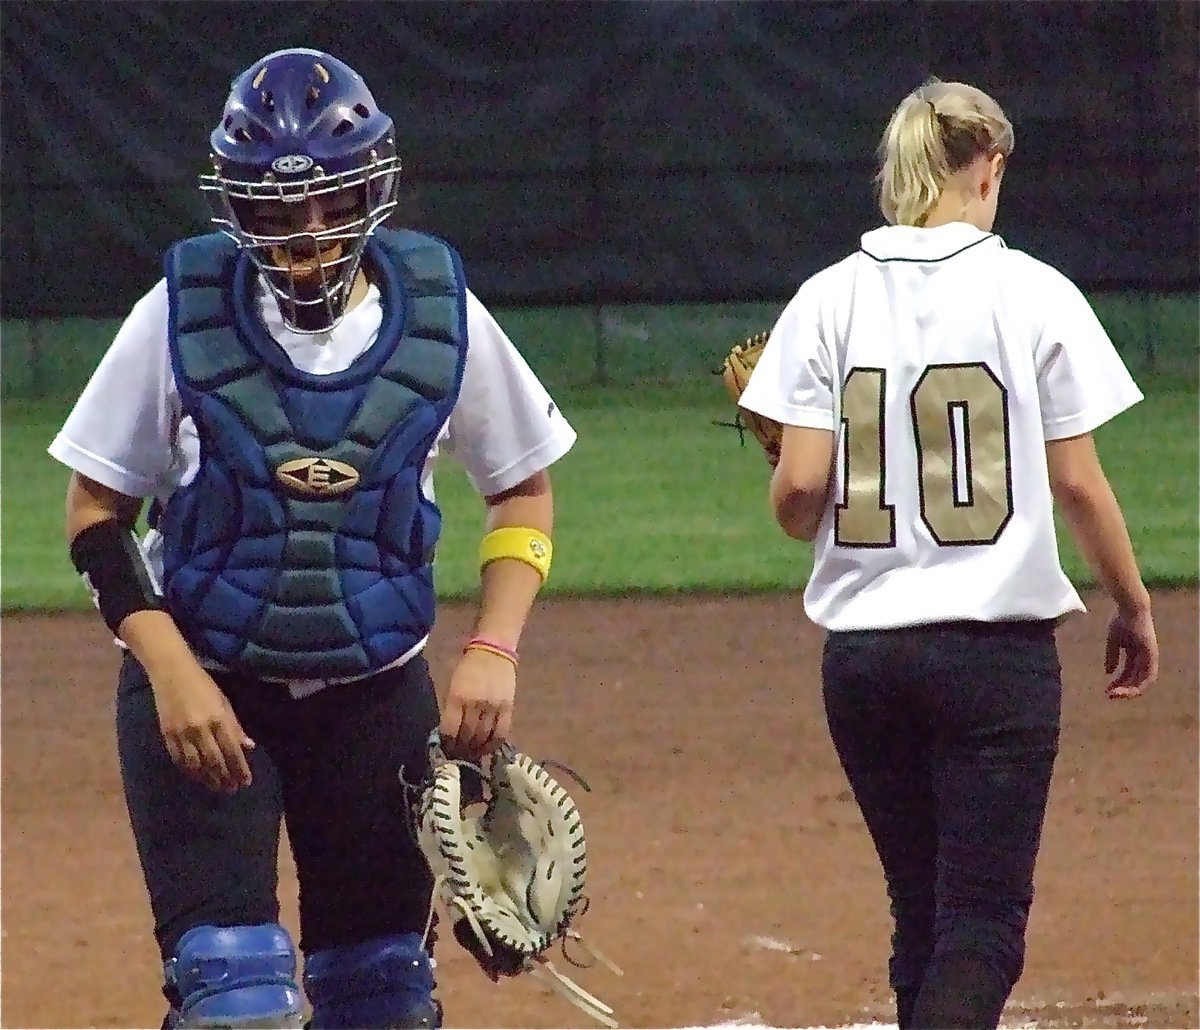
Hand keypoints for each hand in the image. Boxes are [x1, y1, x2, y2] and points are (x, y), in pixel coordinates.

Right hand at [150, 664, 255, 791]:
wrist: (171, 673)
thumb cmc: (203, 685)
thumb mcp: (224, 703)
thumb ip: (235, 726)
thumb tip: (249, 747)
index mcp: (218, 719)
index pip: (232, 750)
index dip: (239, 768)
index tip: (246, 782)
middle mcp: (200, 729)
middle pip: (215, 761)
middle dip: (225, 777)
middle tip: (233, 789)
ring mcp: (181, 733)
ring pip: (196, 765)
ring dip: (208, 779)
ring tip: (218, 787)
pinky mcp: (166, 735)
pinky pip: (179, 760)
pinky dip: (190, 771)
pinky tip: (198, 777)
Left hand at [440, 648, 515, 758]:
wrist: (494, 650)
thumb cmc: (469, 667)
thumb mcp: (452, 685)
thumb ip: (451, 707)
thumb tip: (449, 732)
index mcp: (457, 697)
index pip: (450, 729)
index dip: (448, 744)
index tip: (447, 749)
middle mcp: (475, 704)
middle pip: (467, 736)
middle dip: (461, 749)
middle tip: (459, 755)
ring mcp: (493, 707)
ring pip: (484, 738)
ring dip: (476, 749)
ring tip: (472, 753)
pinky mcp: (508, 708)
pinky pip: (501, 733)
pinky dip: (494, 744)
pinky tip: (488, 749)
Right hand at [1104, 605, 1158, 699]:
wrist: (1130, 606)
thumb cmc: (1120, 619)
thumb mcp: (1113, 640)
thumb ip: (1112, 656)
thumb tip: (1108, 672)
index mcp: (1135, 654)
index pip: (1129, 673)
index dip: (1120, 683)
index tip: (1107, 689)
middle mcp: (1145, 657)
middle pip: (1136, 679)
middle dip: (1123, 689)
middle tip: (1109, 695)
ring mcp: (1149, 656)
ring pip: (1143, 680)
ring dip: (1130, 689)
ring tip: (1115, 694)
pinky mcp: (1152, 653)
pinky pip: (1149, 674)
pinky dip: (1138, 682)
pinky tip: (1125, 686)